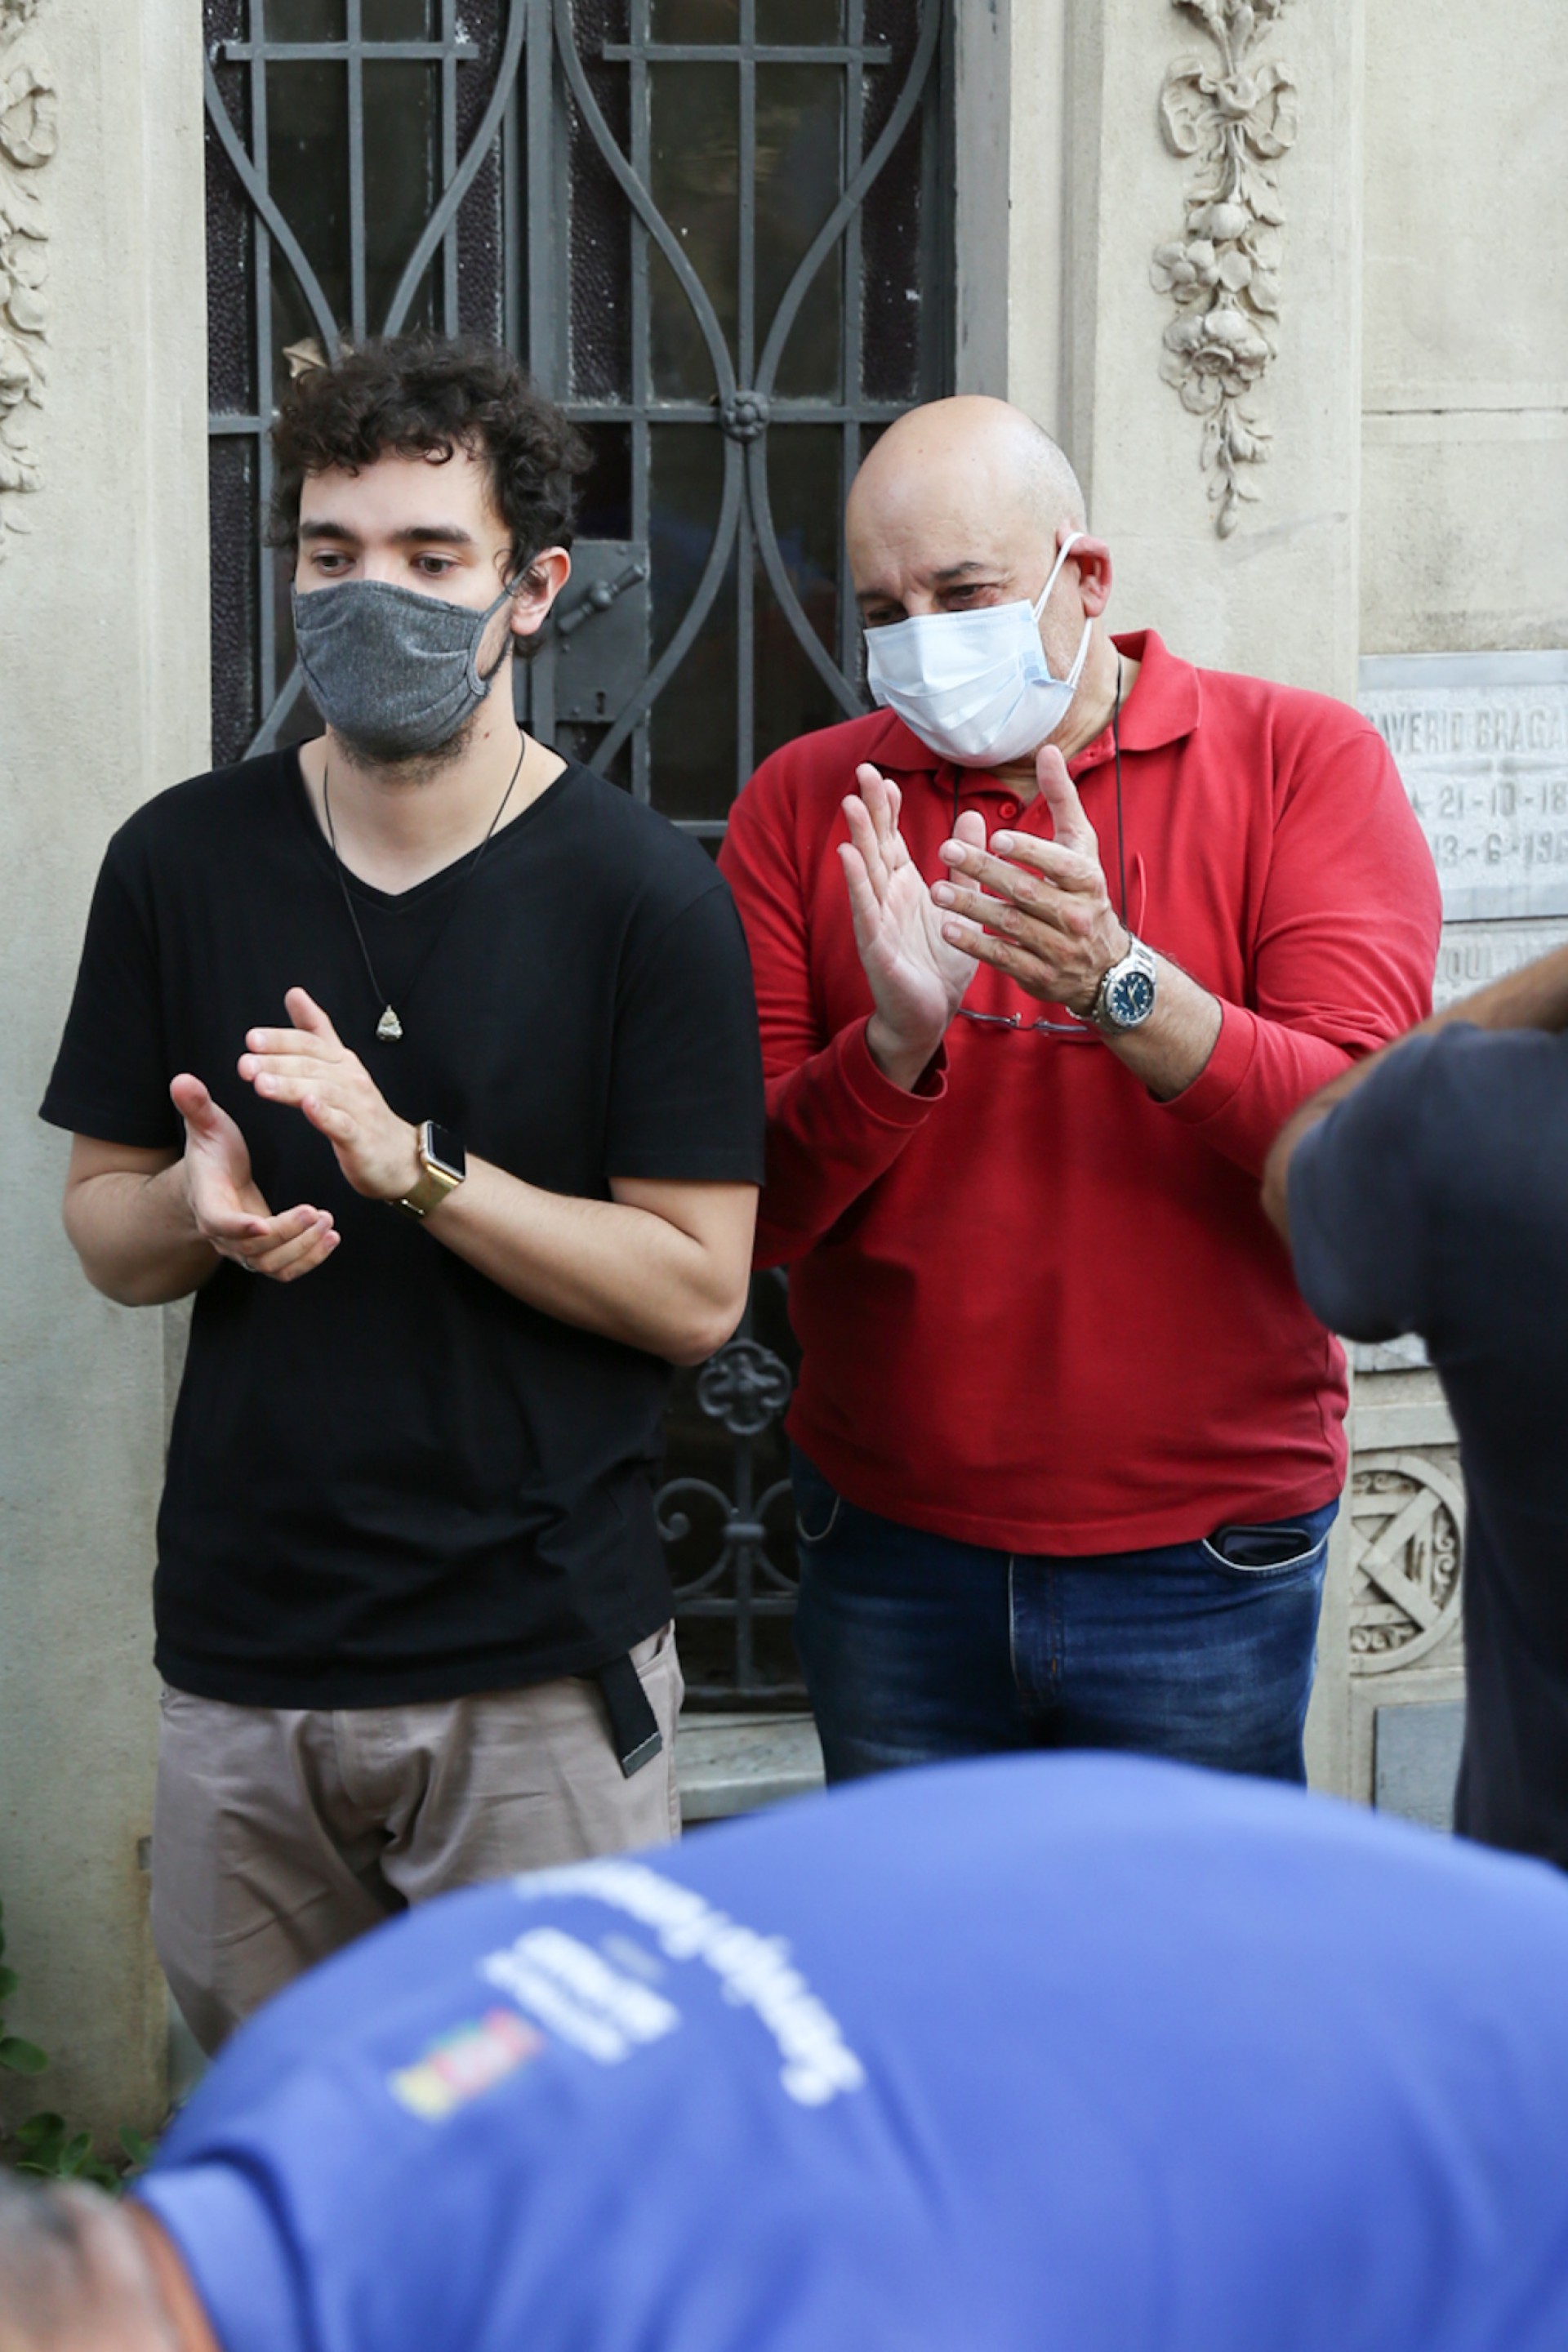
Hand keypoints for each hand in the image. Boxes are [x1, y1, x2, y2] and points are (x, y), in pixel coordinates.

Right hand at [170, 1073, 338, 1280]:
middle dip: (287, 1235)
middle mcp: (224, 1234)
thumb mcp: (206, 1126)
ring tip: (328, 1223)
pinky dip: (310, 1259)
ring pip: (272, 1265)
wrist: (214, 1180)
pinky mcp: (265, 1253)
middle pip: (254, 1250)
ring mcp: (244, 1248)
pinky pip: (285, 1269)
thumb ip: (197, 1107)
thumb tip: (181, 1079)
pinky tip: (332, 1237)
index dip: (239, 1227)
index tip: (263, 1224)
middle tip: (317, 1213)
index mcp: (209, 1202)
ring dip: (303, 1249)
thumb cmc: (213, 1152)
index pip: (219, 1223)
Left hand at [238, 987, 422, 1201]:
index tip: (253, 1038)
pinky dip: (325, 1115)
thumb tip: (294, 994)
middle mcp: (350, 1080)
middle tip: (246, 1063)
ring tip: (262, 1083)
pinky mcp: (360, 1137)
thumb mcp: (338, 1065)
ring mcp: (357, 1108)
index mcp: (341, 1062)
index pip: (310, 1043)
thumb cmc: (362, 1110)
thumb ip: (316, 1030)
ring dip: (291, 1086)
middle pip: (311, 1065)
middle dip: (276, 1062)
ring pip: (322, 1091)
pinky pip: (342, 1124)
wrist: (399, 1154)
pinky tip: (308, 1107)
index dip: (282, 1039)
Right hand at [839, 764, 984, 1087]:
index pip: (892, 838)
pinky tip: (847, 856)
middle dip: (869, 808)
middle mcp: (886, 897)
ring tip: (851, 803)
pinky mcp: (874, 944)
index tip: (885, 776)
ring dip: (856, 836)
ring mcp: (876, 918)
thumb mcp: (962, 906)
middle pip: (875, 844)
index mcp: (905, 886)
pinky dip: (855, 881)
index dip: (888, 808)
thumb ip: (966, 864)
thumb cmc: (940, 964)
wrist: (929, 1015)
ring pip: (865, 870)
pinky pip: (864, 908)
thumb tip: (973, 816)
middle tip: (863, 770)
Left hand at [929, 745, 1127, 1014]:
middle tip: (947, 850)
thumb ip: (1061, 799)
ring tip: (937, 891)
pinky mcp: (1038, 973)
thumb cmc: (1084, 893)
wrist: (1103, 966)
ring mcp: (1057, 947)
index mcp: (1086, 879)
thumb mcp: (1081, 846)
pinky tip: (948, 930)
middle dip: (985, 871)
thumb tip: (1047, 750)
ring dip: (972, 907)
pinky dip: (976, 944)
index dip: (1029, 850)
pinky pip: (1004, 957)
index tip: (997, 837)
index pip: (1059, 863)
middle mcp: (1075, 914)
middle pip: (1026, 891)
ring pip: (1011, 924)